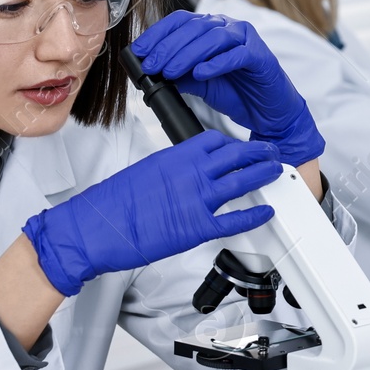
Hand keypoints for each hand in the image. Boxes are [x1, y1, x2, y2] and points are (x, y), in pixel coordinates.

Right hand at [22, 131, 281, 296]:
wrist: (92, 228)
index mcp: (173, 157)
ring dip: (262, 175)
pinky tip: (266, 213)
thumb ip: (168, 171)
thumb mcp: (142, 173)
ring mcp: (194, 200)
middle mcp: (188, 174)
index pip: (213, 141)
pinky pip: (233, 220)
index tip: (241, 146)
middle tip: (270, 152)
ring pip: (240, 182)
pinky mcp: (195, 228)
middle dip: (257, 152)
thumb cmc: (110, 205)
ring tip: (276, 172)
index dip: (232, 143)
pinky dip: (253, 216)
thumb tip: (180, 174)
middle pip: (233, 156)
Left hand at [130, 12, 325, 167]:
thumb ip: (179, 74)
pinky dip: (216, 63)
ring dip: (187, 54)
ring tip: (170, 71)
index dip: (157, 34)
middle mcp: (228, 28)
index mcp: (211, 29)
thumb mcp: (199, 84)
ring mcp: (246, 39)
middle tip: (151, 65)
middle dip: (168, 47)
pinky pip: (237, 54)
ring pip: (213, 38)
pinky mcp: (261, 56)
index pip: (180, 21)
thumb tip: (151, 72)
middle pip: (194, 28)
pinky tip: (201, 73)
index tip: (138, 51)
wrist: (269, 112)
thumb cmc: (237, 92)